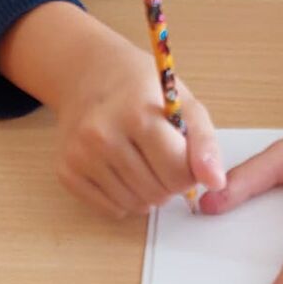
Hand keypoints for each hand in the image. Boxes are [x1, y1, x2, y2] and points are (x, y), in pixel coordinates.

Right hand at [31, 14, 225, 218]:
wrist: (88, 74)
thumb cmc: (141, 88)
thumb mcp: (182, 101)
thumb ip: (204, 142)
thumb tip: (215, 182)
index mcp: (137, 114)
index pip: (178, 170)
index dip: (190, 170)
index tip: (185, 156)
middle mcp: (103, 135)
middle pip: (158, 191)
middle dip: (171, 183)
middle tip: (165, 159)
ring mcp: (81, 155)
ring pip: (136, 205)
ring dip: (150, 193)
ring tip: (146, 163)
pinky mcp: (66, 171)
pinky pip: (111, 209)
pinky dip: (126, 199)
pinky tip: (124, 171)